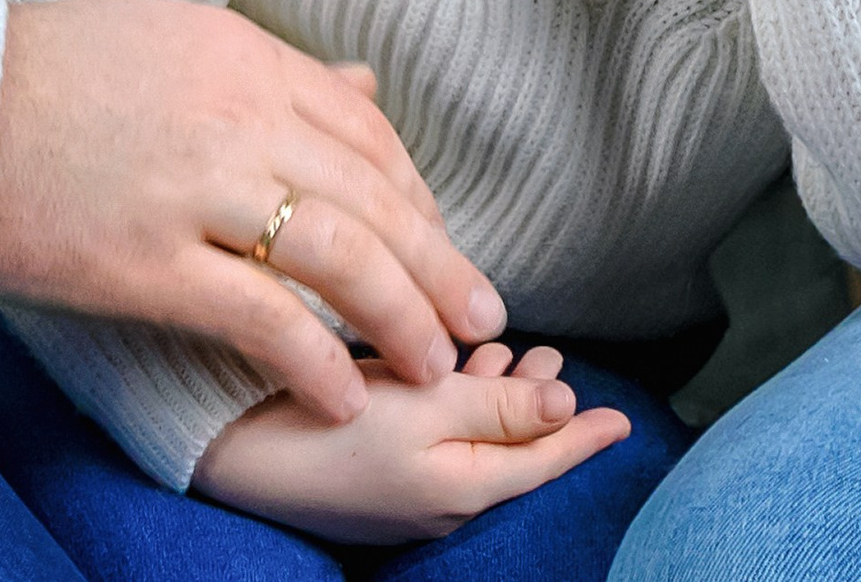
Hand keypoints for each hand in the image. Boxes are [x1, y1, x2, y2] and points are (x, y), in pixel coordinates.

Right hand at [0, 0, 505, 423]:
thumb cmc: (44, 71)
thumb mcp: (176, 41)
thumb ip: (272, 72)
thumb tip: (365, 86)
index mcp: (249, 60)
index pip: (368, 134)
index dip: (418, 197)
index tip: (440, 243)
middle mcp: (241, 119)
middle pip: (375, 198)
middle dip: (441, 264)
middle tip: (485, 313)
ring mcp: (198, 191)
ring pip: (342, 257)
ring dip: (404, 316)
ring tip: (437, 363)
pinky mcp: (147, 262)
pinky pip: (261, 317)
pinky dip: (316, 359)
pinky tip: (345, 394)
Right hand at [192, 343, 632, 543]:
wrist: (237, 455)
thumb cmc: (333, 425)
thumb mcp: (427, 406)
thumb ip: (501, 406)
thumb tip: (569, 407)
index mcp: (467, 489)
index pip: (545, 461)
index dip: (585, 436)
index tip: (623, 419)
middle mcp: (445, 501)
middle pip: (514, 452)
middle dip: (540, 407)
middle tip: (556, 360)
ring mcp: (410, 494)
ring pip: (477, 442)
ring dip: (500, 398)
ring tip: (520, 358)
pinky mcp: (378, 478)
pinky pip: (440, 444)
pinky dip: (459, 406)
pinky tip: (457, 372)